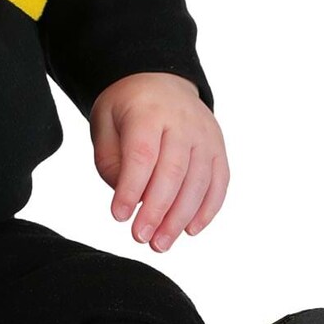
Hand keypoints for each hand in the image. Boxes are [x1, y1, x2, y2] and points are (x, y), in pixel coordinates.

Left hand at [89, 72, 228, 251]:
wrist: (160, 80)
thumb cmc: (127, 108)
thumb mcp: (104, 123)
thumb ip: (110, 161)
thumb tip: (129, 198)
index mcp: (149, 111)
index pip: (141, 154)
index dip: (131, 189)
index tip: (119, 217)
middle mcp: (182, 121)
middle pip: (172, 172)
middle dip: (156, 211)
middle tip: (140, 238)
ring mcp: (205, 135)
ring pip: (198, 182)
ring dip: (180, 218)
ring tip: (161, 243)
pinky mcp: (218, 148)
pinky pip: (219, 183)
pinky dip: (207, 210)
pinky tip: (190, 230)